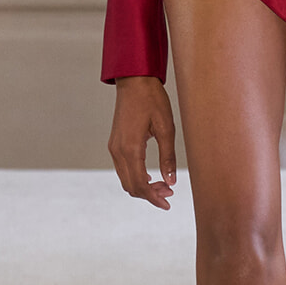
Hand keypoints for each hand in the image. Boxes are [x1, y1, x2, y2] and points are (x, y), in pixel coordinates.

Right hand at [107, 77, 177, 209]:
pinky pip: (123, 169)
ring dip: (142, 187)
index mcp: (131, 148)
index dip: (153, 197)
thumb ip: (167, 157)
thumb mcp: (166, 128)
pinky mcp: (115, 144)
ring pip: (125, 179)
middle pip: (130, 186)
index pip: (140, 184)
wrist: (134, 81)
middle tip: (170, 193)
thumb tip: (171, 181)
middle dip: (149, 194)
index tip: (167, 203)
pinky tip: (151, 176)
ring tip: (164, 185)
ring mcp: (114, 147)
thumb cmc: (152, 100)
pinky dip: (136, 177)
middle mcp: (118, 151)